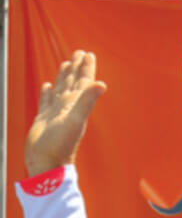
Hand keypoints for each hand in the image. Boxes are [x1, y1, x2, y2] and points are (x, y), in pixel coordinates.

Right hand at [25, 50, 105, 176]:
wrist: (46, 164)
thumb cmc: (60, 145)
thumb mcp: (74, 119)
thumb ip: (87, 101)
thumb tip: (101, 84)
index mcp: (75, 105)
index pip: (82, 82)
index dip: (85, 68)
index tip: (88, 54)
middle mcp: (67, 108)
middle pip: (72, 82)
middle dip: (76, 68)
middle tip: (79, 52)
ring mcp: (55, 113)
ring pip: (60, 89)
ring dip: (63, 77)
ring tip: (65, 64)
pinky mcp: (43, 120)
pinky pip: (46, 101)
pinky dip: (47, 93)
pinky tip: (47, 86)